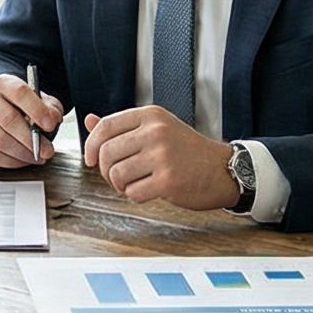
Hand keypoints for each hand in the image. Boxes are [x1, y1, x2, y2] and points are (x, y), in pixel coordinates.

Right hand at [0, 73, 63, 167]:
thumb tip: (53, 118)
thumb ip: (49, 108)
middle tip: (47, 150)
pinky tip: (21, 159)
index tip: (50, 124)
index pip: (19, 92)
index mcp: (4, 84)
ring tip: (36, 156)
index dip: (37, 109)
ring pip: (1, 141)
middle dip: (32, 139)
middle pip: (9, 119)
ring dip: (23, 153)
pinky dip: (11, 162)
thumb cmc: (19, 109)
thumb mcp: (39, 103)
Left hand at [82, 106, 240, 210]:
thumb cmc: (188, 151)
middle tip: (118, 176)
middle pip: (106, 153)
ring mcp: (162, 156)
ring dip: (121, 185)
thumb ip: (123, 126)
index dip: (91, 146)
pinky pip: (133, 192)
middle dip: (106, 170)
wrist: (222, 169)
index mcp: (151, 116)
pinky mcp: (168, 180)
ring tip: (136, 183)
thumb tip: (89, 120)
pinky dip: (136, 196)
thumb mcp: (157, 128)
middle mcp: (156, 132)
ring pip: (116, 174)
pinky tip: (150, 190)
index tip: (90, 159)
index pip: (105, 126)